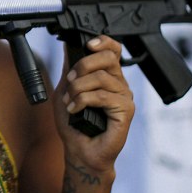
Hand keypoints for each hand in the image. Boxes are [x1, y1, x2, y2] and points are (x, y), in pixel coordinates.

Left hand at [54, 36, 134, 173]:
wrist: (79, 150)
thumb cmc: (74, 123)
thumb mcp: (65, 90)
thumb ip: (69, 69)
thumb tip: (68, 46)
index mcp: (108, 76)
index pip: (114, 50)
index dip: (103, 42)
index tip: (88, 45)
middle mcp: (119, 84)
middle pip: (108, 58)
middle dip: (83, 66)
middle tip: (70, 81)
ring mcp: (124, 97)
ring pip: (101, 77)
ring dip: (78, 89)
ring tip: (70, 102)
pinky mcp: (126, 110)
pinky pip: (103, 96)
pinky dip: (82, 101)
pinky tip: (75, 109)